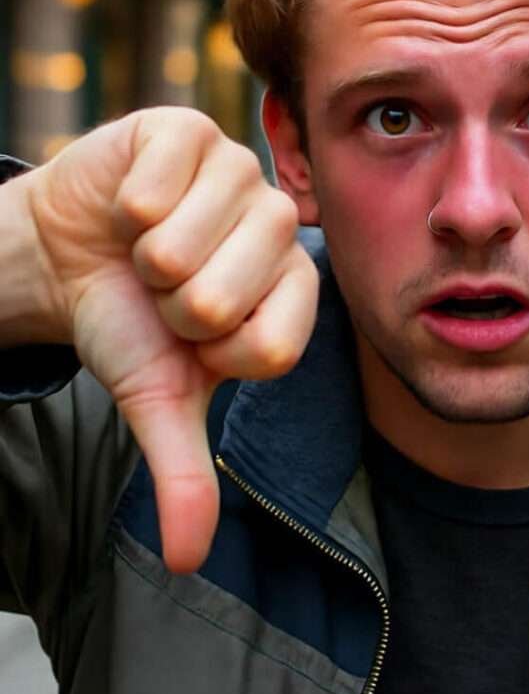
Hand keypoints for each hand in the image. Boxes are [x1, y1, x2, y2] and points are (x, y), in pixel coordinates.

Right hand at [22, 108, 318, 572]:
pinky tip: (132, 203)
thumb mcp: (158, 399)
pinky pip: (159, 185)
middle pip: (228, 298)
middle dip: (170, 309)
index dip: (212, 353)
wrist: (67, 254)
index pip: (274, 346)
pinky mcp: (190, 131)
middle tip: (164, 288)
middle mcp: (282, 226)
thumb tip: (187, 562)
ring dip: (143, 261)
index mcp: (295, 290)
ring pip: (186, 244)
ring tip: (148, 248)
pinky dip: (125, 206)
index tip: (193, 335)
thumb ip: (184, 473)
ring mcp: (241, 171)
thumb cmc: (129, 322)